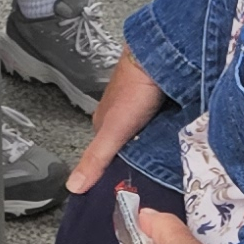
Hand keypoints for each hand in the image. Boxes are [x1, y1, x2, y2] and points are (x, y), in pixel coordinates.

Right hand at [67, 49, 164, 192]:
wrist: (159, 56)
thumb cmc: (134, 90)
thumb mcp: (113, 131)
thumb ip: (96, 158)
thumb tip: (73, 186)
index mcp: (102, 122)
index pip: (106, 154)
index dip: (116, 170)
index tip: (130, 186)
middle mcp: (119, 114)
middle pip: (125, 143)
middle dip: (136, 157)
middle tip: (152, 174)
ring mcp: (139, 105)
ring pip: (142, 132)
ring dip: (150, 143)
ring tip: (164, 158)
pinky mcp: (158, 99)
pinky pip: (158, 121)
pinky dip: (162, 130)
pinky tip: (171, 136)